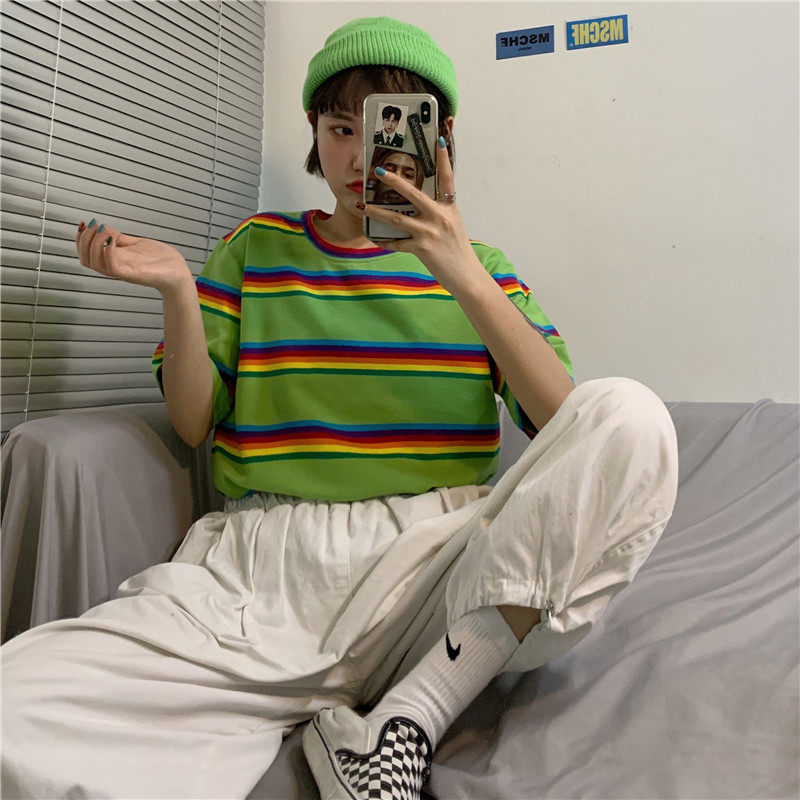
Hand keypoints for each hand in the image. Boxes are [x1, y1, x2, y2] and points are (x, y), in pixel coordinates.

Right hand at [75, 219, 191, 294]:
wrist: (178, 271)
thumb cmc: (160, 261)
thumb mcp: (135, 244)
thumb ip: (119, 238)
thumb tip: (102, 227)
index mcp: (114, 260)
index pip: (85, 254)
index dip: (79, 239)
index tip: (84, 224)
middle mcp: (115, 267)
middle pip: (85, 259)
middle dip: (83, 240)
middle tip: (93, 227)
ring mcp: (123, 271)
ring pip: (94, 263)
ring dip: (93, 244)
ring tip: (103, 232)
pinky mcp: (132, 274)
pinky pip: (112, 266)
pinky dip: (107, 251)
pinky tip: (112, 240)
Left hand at [359, 137, 484, 295]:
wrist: (466, 276)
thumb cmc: (458, 251)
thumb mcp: (453, 225)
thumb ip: (439, 213)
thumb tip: (421, 204)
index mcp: (449, 207)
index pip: (447, 178)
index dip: (444, 158)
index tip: (439, 139)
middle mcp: (440, 216)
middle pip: (413, 194)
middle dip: (394, 181)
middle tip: (379, 171)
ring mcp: (430, 232)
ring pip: (397, 218)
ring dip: (376, 212)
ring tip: (362, 205)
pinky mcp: (422, 249)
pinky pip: (397, 243)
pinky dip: (385, 241)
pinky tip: (374, 238)